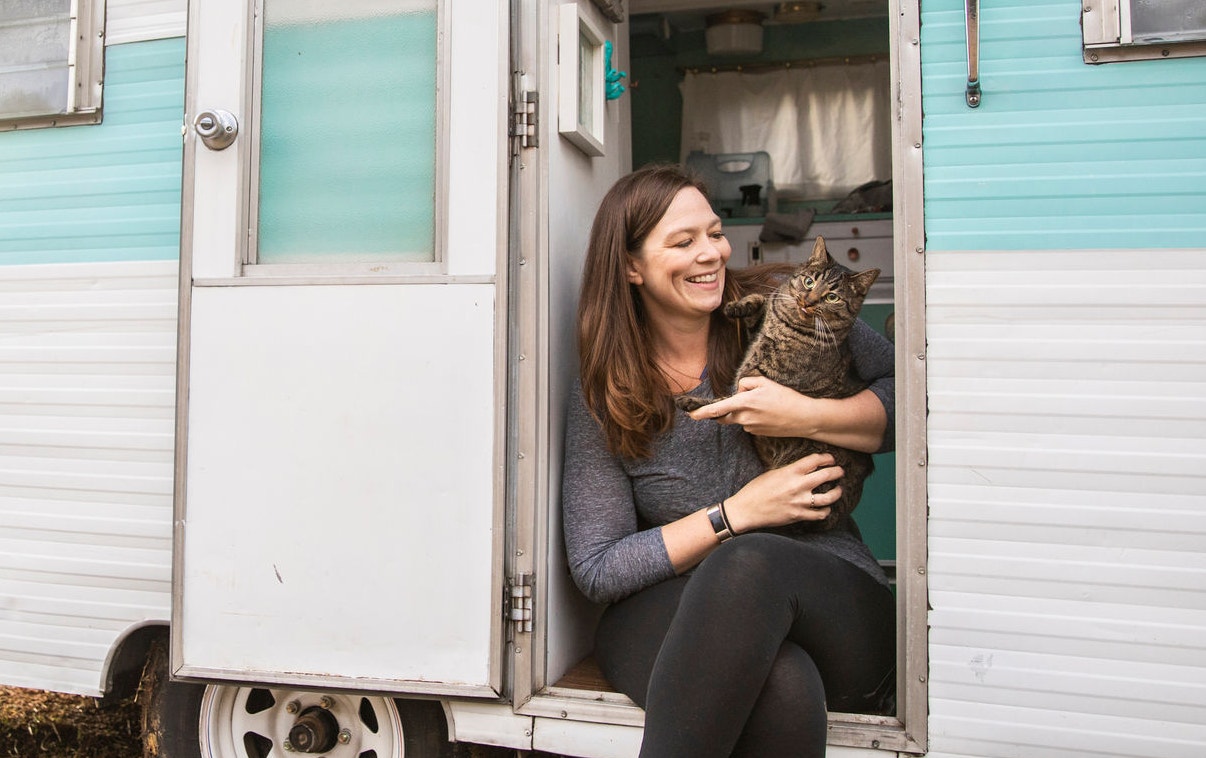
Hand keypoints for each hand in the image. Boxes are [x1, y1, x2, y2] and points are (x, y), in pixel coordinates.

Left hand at [688, 375, 817, 437]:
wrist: (803, 418)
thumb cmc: (786, 398)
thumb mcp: (765, 382)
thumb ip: (746, 383)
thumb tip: (738, 392)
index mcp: (745, 402)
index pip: (717, 409)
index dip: (702, 412)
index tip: (691, 415)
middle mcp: (744, 417)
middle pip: (726, 414)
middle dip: (727, 409)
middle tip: (746, 401)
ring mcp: (750, 427)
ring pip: (738, 418)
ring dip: (744, 412)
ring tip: (766, 406)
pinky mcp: (757, 434)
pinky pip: (748, 424)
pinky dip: (753, 418)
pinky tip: (769, 415)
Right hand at [723, 453, 843, 532]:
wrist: (746, 509)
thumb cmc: (756, 490)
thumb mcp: (772, 473)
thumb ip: (790, 471)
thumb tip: (805, 469)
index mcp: (790, 471)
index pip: (815, 460)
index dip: (827, 458)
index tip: (831, 459)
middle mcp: (798, 485)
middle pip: (826, 475)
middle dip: (837, 472)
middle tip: (840, 471)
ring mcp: (800, 501)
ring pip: (829, 497)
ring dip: (837, 492)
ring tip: (838, 490)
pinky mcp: (799, 515)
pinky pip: (820, 514)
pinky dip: (826, 511)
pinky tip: (826, 508)